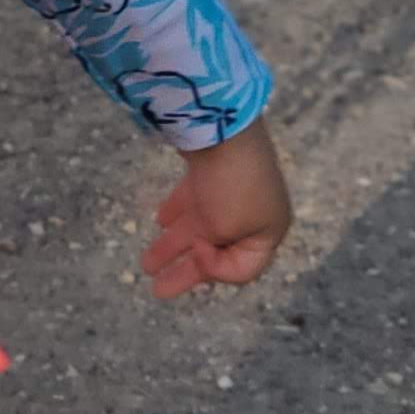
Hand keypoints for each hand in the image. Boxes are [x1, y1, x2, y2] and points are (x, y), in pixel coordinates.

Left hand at [143, 116, 292, 299]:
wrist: (223, 125)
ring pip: (200, 226)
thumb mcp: (227, 232)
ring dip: (173, 245)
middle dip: (185, 270)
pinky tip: (160, 220)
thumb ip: (214, 254)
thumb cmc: (231, 186)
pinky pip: (195, 201)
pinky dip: (178, 214)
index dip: (215, 270)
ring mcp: (234, 191)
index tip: (196, 252)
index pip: (242, 270)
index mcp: (268, 232)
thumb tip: (198, 248)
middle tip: (156, 288)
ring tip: (146, 263)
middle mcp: (255, 214)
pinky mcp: (214, 171)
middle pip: (216, 252)